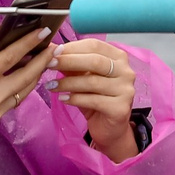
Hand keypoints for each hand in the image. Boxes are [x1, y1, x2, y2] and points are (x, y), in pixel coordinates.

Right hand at [0, 27, 53, 134]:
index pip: (11, 57)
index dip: (29, 43)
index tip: (44, 33)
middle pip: (26, 75)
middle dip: (44, 60)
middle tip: (56, 48)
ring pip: (24, 91)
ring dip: (36, 76)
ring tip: (46, 63)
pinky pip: (13, 104)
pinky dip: (20, 92)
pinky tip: (24, 84)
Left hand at [50, 38, 139, 162]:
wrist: (110, 129)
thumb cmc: (96, 98)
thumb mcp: (83, 78)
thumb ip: (72, 65)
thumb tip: (51, 50)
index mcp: (119, 58)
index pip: (94, 45)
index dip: (72, 47)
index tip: (52, 51)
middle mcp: (126, 71)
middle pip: (95, 61)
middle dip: (68, 61)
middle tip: (48, 64)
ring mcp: (126, 90)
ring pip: (92, 81)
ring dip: (67, 83)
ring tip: (50, 85)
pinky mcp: (120, 108)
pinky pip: (93, 100)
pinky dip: (74, 99)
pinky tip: (62, 99)